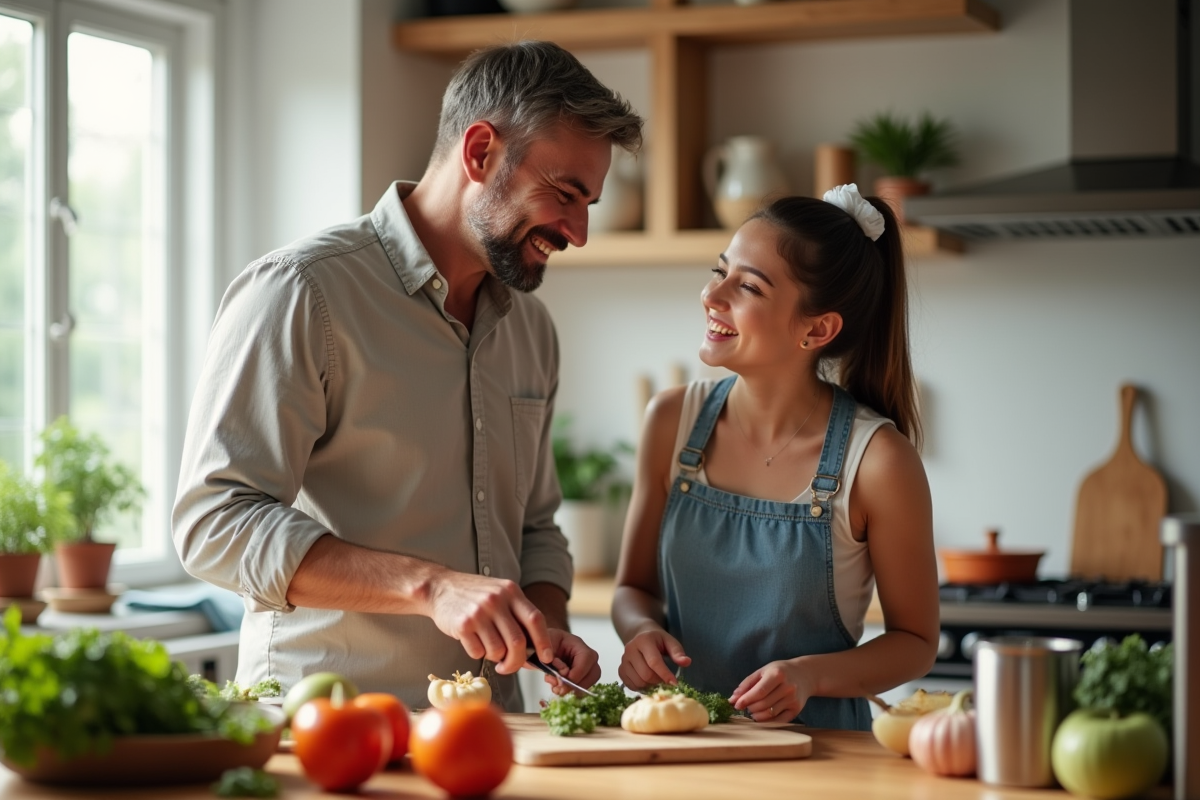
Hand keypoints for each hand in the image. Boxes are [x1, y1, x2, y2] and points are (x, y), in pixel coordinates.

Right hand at [425, 571, 553, 675]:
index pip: (535, 619)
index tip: (545, 657)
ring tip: (488, 648)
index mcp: (511, 591)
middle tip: (509, 666)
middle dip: (516, 661)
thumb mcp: (500, 593)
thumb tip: (534, 647)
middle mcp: (497, 600)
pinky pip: (478, 652)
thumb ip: (516, 613)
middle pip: (518, 642)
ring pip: (498, 650)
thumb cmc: (474, 595)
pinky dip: (478, 654)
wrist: (440, 587)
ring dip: (495, 657)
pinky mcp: (462, 625)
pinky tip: (473, 642)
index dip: (544, 642)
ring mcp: (479, 612)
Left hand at [533, 629, 601, 696]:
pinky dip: (570, 692)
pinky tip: (557, 688)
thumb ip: (549, 658)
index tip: (564, 680)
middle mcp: (583, 655)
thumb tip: (561, 674)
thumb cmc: (540, 642)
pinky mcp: (579, 677)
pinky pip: (581, 688)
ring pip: (589, 682)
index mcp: (575, 643)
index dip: (578, 672)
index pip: (587, 658)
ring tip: (557, 689)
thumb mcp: (540, 645)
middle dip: (578, 685)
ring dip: (573, 690)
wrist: (537, 647)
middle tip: (561, 689)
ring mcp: (583, 667)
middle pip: (594, 672)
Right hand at [617, 628, 690, 690]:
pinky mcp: (621, 670)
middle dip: (658, 681)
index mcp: (643, 641)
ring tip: (657, 679)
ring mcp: (623, 660)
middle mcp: (630, 649)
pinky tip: (648, 681)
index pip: (654, 662)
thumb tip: (686, 662)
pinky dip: (641, 687)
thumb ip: (678, 652)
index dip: (665, 674)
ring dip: (650, 685)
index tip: (675, 683)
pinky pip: (631, 685)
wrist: (640, 635)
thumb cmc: (657, 640)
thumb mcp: (670, 641)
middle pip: (645, 674)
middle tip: (666, 680)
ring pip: (638, 682)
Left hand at [730, 659, 812, 722]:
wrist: (805, 674)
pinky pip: (779, 720)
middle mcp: (788, 687)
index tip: (736, 705)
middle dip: (750, 708)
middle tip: (745, 707)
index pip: (759, 691)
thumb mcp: (763, 671)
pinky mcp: (797, 709)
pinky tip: (762, 717)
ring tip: (753, 711)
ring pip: (770, 713)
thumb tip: (733, 699)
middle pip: (764, 704)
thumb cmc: (780, 671)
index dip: (746, 700)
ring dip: (757, 716)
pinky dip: (767, 721)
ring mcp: (793, 699)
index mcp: (777, 674)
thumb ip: (747, 684)